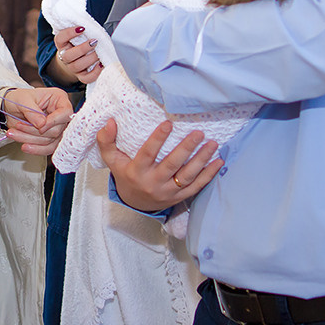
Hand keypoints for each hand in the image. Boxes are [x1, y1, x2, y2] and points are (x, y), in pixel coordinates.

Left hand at [3, 87, 72, 154]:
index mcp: (58, 98)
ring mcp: (56, 126)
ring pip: (50, 141)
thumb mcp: (22, 100)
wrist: (10, 108)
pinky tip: (25, 146)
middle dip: (35, 132)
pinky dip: (36, 149)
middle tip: (19, 126)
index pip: (66, 112)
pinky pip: (48, 148)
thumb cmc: (18, 98)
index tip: (40, 126)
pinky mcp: (51, 138)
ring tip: (15, 134)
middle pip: (57, 130)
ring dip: (31, 140)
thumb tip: (42, 124)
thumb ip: (32, 111)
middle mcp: (59, 113)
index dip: (54, 121)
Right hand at [53, 26, 102, 83]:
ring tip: (99, 53)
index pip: (60, 38)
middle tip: (94, 42)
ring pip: (77, 66)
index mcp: (62, 44)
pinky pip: (86, 78)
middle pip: (68, 56)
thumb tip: (91, 26)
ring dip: (90, 59)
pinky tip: (101, 65)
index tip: (82, 28)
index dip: (69, 33)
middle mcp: (65, 57)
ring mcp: (72, 68)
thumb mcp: (80, 34)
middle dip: (83, 48)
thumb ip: (82, 30)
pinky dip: (95, 72)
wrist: (79, 58)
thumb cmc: (81, 42)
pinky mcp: (81, 76)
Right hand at [97, 119, 222, 212]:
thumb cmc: (125, 174)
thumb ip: (107, 141)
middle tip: (198, 133)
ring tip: (212, 144)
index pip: (148, 154)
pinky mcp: (179, 197)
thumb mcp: (112, 159)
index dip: (158, 139)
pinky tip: (218, 161)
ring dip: (201, 160)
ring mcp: (168, 191)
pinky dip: (208, 175)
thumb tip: (110, 121)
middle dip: (186, 148)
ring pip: (187, 175)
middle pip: (172, 164)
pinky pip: (196, 186)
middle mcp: (153, 183)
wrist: (135, 203)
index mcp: (137, 172)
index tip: (169, 123)